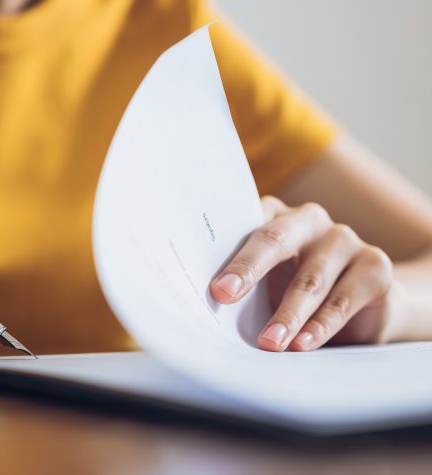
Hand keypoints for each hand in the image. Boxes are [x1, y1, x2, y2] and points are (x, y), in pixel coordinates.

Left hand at [210, 196, 393, 351]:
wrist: (362, 308)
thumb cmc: (294, 291)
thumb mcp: (265, 285)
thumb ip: (242, 286)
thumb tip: (206, 308)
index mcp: (273, 216)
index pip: (244, 224)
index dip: (225, 251)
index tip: (211, 283)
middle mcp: (308, 220)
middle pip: (275, 239)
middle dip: (248, 269)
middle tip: (224, 296)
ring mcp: (344, 239)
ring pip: (310, 278)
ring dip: (287, 313)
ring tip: (269, 342)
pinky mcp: (374, 265)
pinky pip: (342, 299)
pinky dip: (320, 325)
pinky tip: (303, 344)